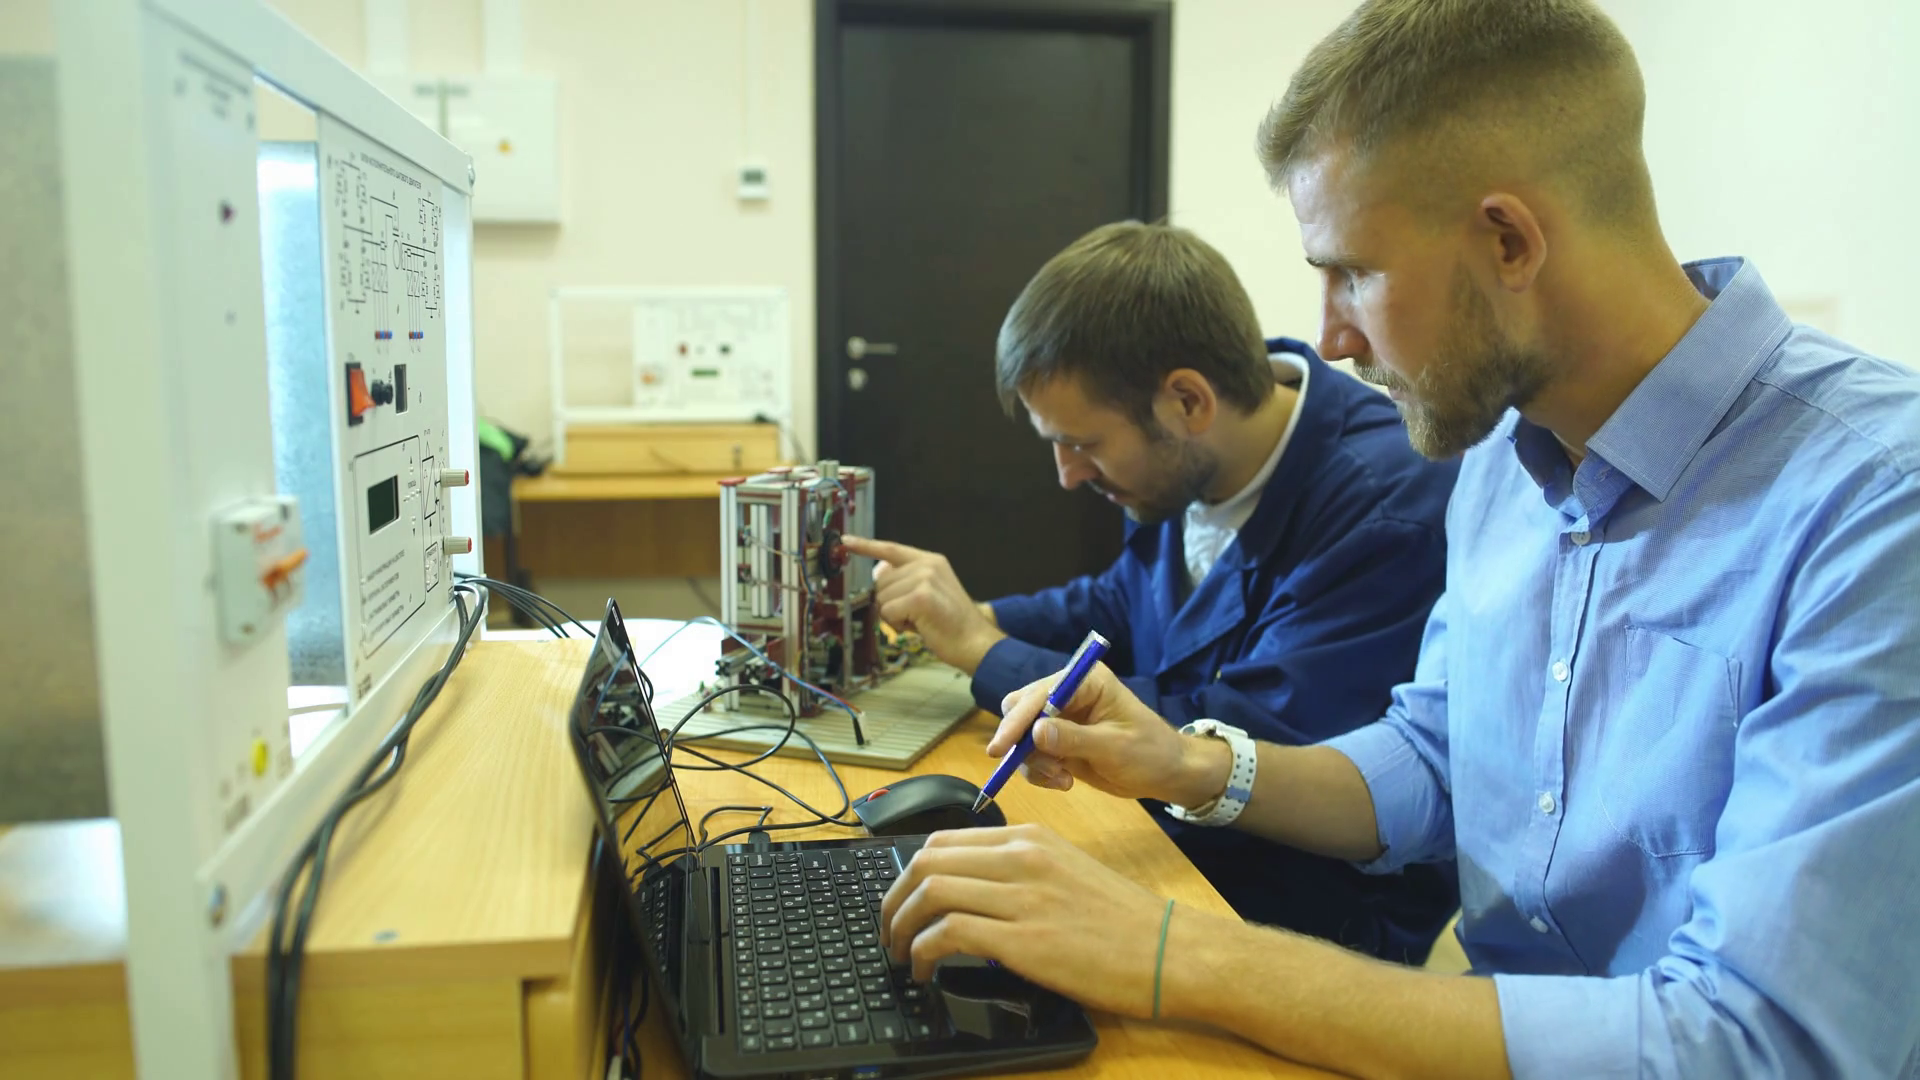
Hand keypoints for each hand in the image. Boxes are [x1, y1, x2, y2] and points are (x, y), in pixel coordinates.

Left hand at [840, 536, 1004, 672]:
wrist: (975, 642)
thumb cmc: (951, 625)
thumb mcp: (928, 594)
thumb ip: (905, 581)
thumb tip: (880, 575)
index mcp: (931, 560)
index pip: (891, 549)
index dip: (866, 546)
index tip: (846, 541)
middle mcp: (927, 565)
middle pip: (881, 583)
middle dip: (891, 604)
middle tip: (917, 615)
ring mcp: (924, 578)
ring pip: (882, 599)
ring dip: (895, 616)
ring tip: (921, 621)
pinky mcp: (920, 596)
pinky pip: (888, 612)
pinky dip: (898, 625)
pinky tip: (920, 626)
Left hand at [879, 824, 1172, 1016]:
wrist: (1171, 951)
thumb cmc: (1124, 921)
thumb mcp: (1066, 872)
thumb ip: (1018, 871)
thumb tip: (968, 892)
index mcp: (1030, 838)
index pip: (943, 840)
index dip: (907, 873)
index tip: (900, 901)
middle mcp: (1022, 857)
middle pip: (926, 861)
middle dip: (893, 899)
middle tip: (888, 931)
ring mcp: (1023, 896)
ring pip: (931, 892)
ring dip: (900, 927)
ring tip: (900, 954)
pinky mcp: (1025, 940)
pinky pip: (949, 933)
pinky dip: (922, 952)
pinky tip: (924, 971)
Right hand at [992, 663, 1230, 807]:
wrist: (1166, 773)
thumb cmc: (1150, 752)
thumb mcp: (1114, 747)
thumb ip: (1073, 739)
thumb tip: (1034, 734)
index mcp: (1086, 682)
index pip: (1039, 694)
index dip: (1018, 720)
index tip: (1001, 748)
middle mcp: (1068, 694)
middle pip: (1021, 709)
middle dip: (1020, 741)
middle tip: (1035, 767)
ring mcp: (1061, 718)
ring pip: (1022, 736)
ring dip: (1033, 762)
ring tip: (1061, 778)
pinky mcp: (1058, 742)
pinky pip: (1031, 755)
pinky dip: (1040, 772)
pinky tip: (1065, 782)